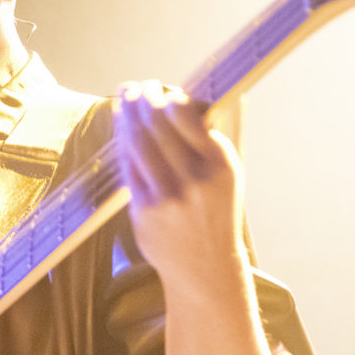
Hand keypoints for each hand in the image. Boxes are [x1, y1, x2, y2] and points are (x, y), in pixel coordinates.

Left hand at [112, 80, 248, 290]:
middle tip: (137, 87)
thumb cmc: (217, 211)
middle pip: (157, 124)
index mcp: (221, 164)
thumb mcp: (232, 173)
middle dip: (143, 99)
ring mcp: (168, 195)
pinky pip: (129, 165)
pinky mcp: (145, 209)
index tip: (164, 89)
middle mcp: (196, 178)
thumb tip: (229, 92)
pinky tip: (122, 127)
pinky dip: (123, 140)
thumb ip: (225, 132)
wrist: (206, 267)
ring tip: (125, 97)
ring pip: (139, 141)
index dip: (169, 97)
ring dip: (128, 114)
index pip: (187, 116)